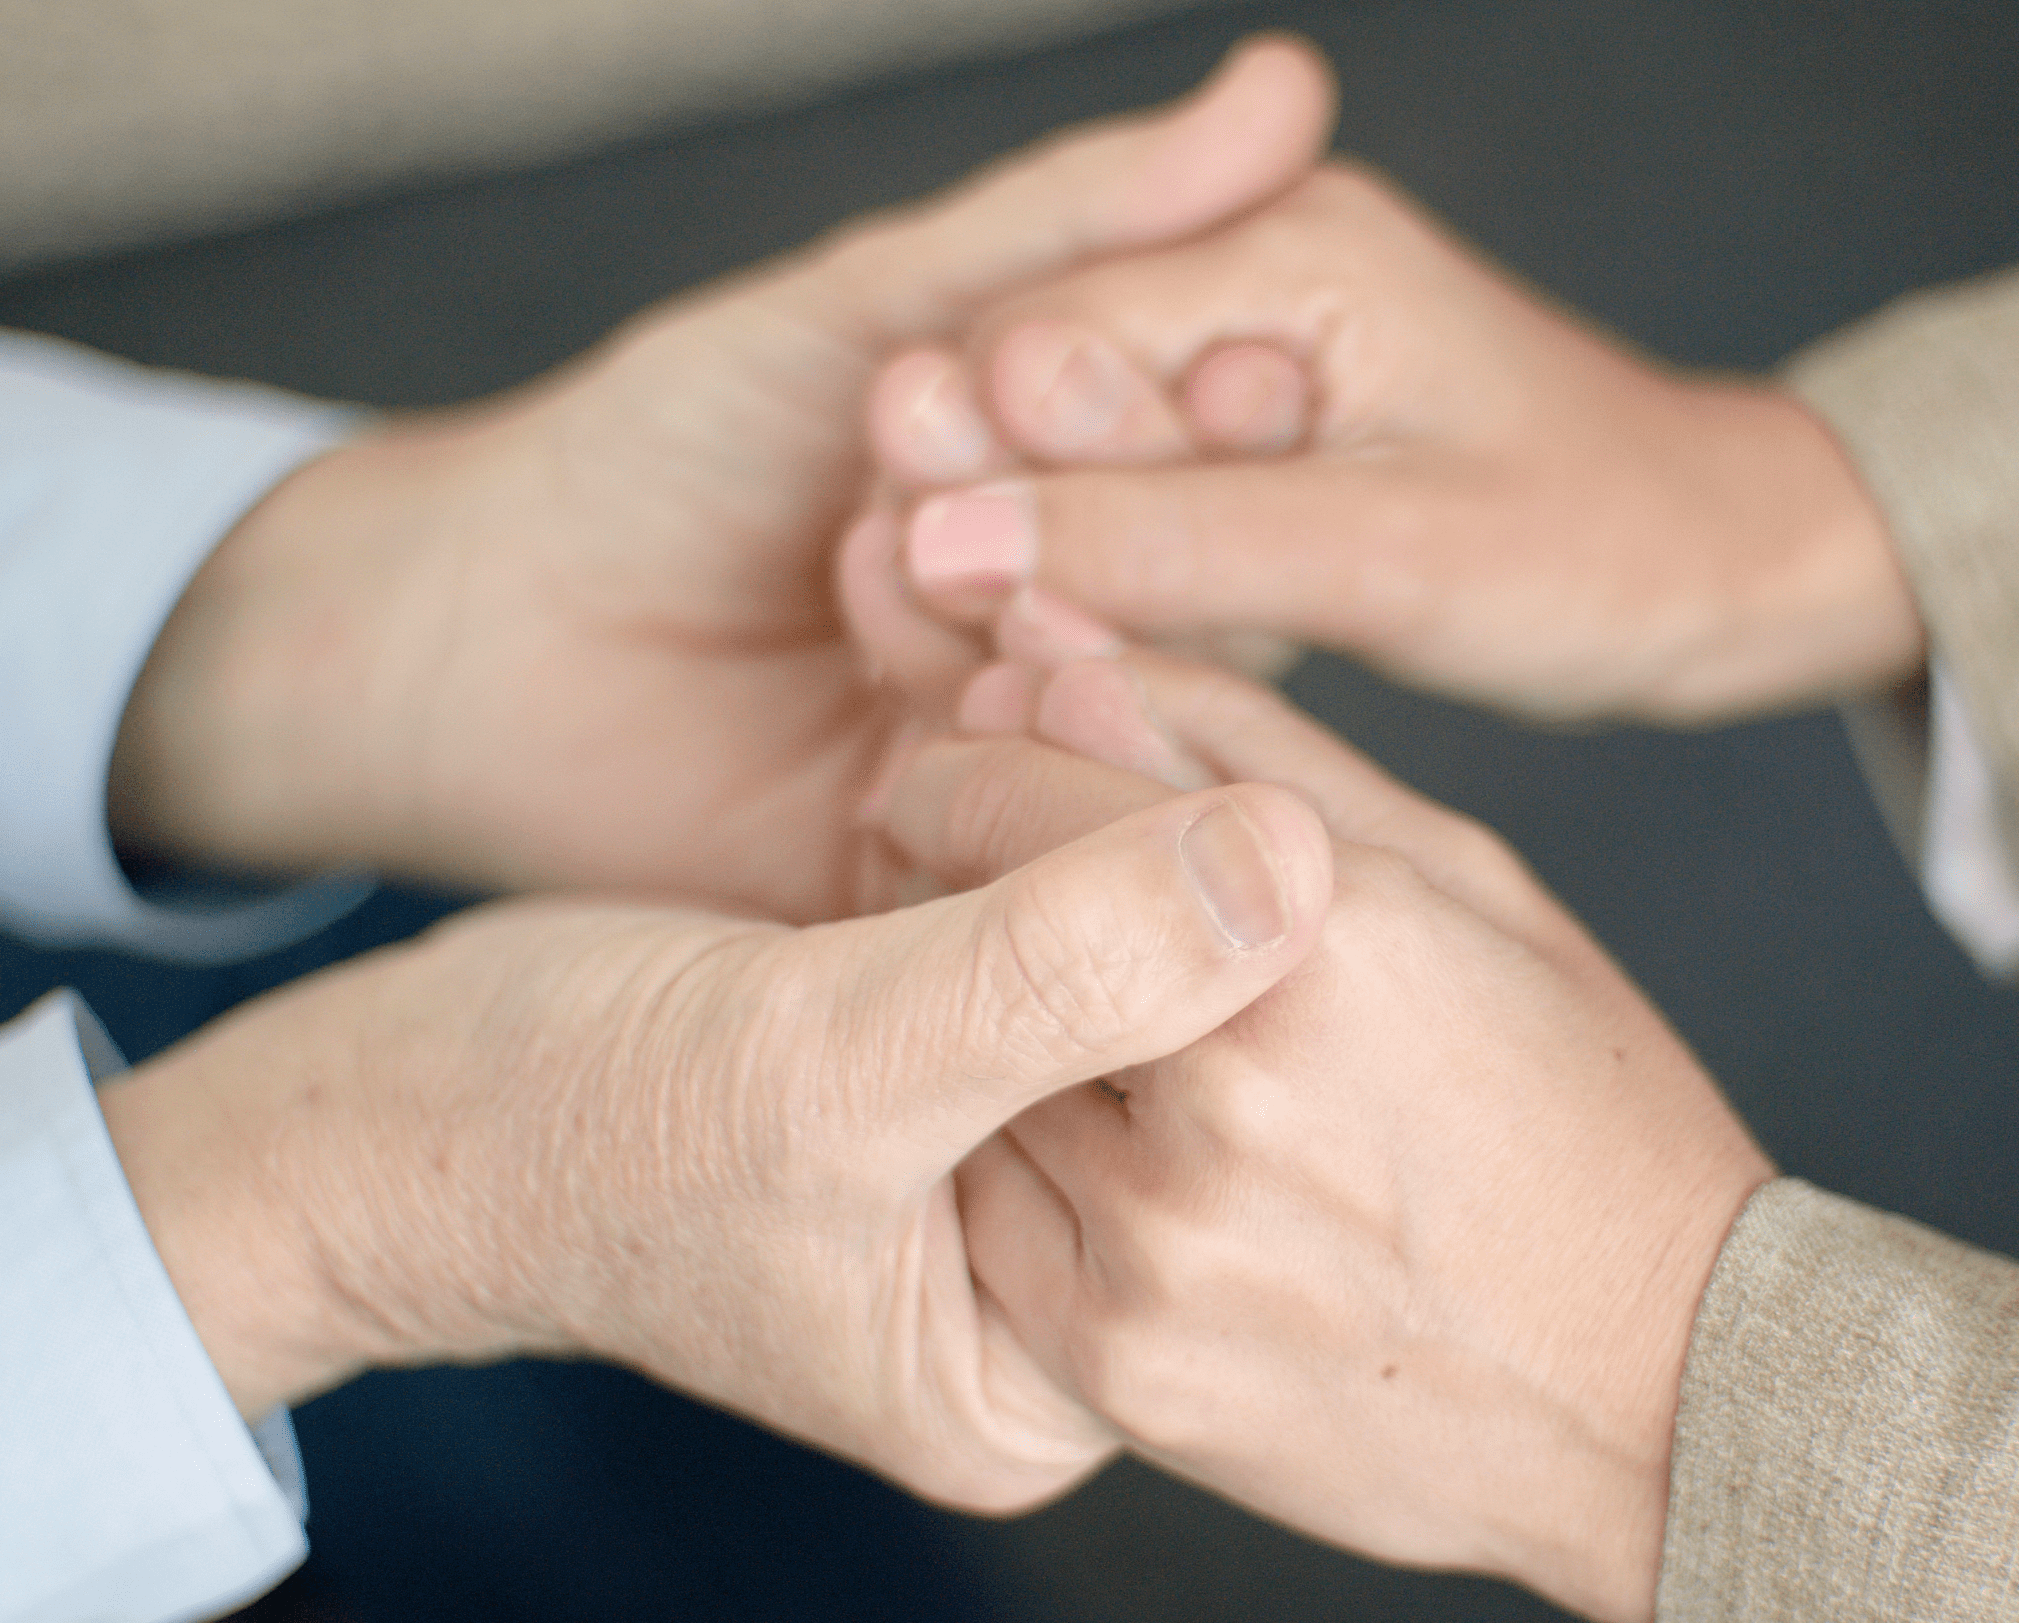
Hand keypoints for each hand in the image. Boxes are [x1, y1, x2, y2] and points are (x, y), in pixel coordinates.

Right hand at [96, 779, 1331, 1512]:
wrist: (405, 1096)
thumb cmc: (572, 1129)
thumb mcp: (822, 1062)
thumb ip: (1055, 976)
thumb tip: (1296, 867)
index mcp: (1064, 1359)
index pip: (1246, 1141)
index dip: (1243, 929)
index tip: (1174, 756)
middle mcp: (1082, 1258)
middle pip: (1223, 1028)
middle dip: (1163, 831)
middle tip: (1066, 687)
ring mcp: (1039, 1142)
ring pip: (1163, 934)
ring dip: (1103, 775)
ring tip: (1009, 680)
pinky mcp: (995, 1036)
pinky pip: (1085, 891)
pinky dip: (1048, 773)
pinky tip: (997, 685)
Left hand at [105, 36, 1335, 920]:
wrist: (480, 636)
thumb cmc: (665, 447)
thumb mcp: (871, 311)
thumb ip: (1067, 224)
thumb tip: (1284, 87)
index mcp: (1101, 487)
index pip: (1239, 453)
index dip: (1232, 412)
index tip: (1235, 372)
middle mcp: (1096, 626)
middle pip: (1207, 586)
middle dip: (1112, 508)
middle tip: (961, 439)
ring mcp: (1044, 756)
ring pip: (1131, 702)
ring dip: (1027, 613)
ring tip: (889, 551)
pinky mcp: (978, 885)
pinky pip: (1046, 833)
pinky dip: (987, 741)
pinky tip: (895, 677)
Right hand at [874, 163, 1923, 724]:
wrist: (1720, 572)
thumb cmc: (1607, 549)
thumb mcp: (1390, 558)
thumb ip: (1168, 542)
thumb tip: (957, 544)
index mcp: (1290, 245)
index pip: (1047, 349)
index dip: (985, 482)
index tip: (954, 608)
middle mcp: (1252, 267)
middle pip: (1039, 396)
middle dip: (1004, 525)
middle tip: (982, 656)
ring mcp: (1250, 346)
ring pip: (1073, 460)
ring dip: (1050, 568)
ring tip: (1032, 675)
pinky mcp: (1257, 434)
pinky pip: (1135, 503)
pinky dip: (1114, 583)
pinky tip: (1098, 661)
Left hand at [885, 648, 1775, 1622]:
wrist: (1659, 1393)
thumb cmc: (1583, 1108)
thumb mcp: (1463, 881)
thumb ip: (1248, 749)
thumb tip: (1053, 660)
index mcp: (1320, 932)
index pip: (1020, 792)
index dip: (974, 765)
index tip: (973, 771)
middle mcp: (1226, 1090)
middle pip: (970, 935)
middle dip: (975, 896)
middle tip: (1028, 906)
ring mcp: (1164, 1247)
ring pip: (971, 1085)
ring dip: (998, 1046)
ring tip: (1110, 1053)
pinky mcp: (1123, 1367)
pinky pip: (991, 1229)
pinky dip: (1027, 1182)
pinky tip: (1136, 1176)